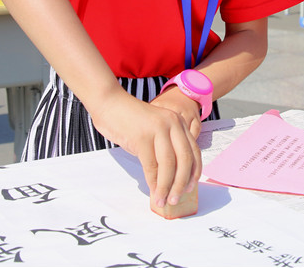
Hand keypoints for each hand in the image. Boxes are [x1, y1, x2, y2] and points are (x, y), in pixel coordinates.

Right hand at [90, 90, 201, 209]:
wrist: (109, 104)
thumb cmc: (130, 121)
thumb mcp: (154, 131)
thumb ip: (165, 149)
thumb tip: (171, 180)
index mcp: (178, 122)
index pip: (193, 151)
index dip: (194, 172)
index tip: (190, 188)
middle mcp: (172, 124)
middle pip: (184, 159)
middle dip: (181, 183)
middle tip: (176, 199)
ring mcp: (157, 129)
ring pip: (168, 164)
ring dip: (167, 187)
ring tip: (163, 200)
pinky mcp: (142, 137)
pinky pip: (151, 165)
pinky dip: (153, 182)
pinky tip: (153, 192)